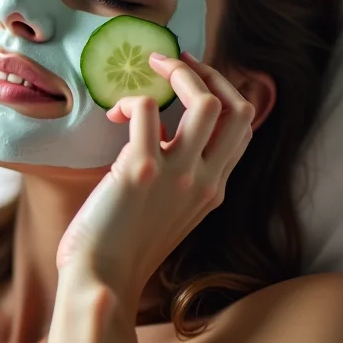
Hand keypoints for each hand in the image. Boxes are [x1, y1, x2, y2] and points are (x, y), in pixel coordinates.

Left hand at [55, 52, 254, 302]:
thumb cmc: (118, 249)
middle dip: (208, 73)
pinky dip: (130, 101)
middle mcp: (206, 181)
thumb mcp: (164, 212)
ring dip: (177, 75)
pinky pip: (145, 110)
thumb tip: (157, 132)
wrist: (99, 282)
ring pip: (206, 103)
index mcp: (213, 190)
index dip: (224, 93)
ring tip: (148, 70)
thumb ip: (173, 178)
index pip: (243, 128)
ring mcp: (178, 176)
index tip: (193, 77)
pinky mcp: (140, 170)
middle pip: (238, 109)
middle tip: (172, 60)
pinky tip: (113, 117)